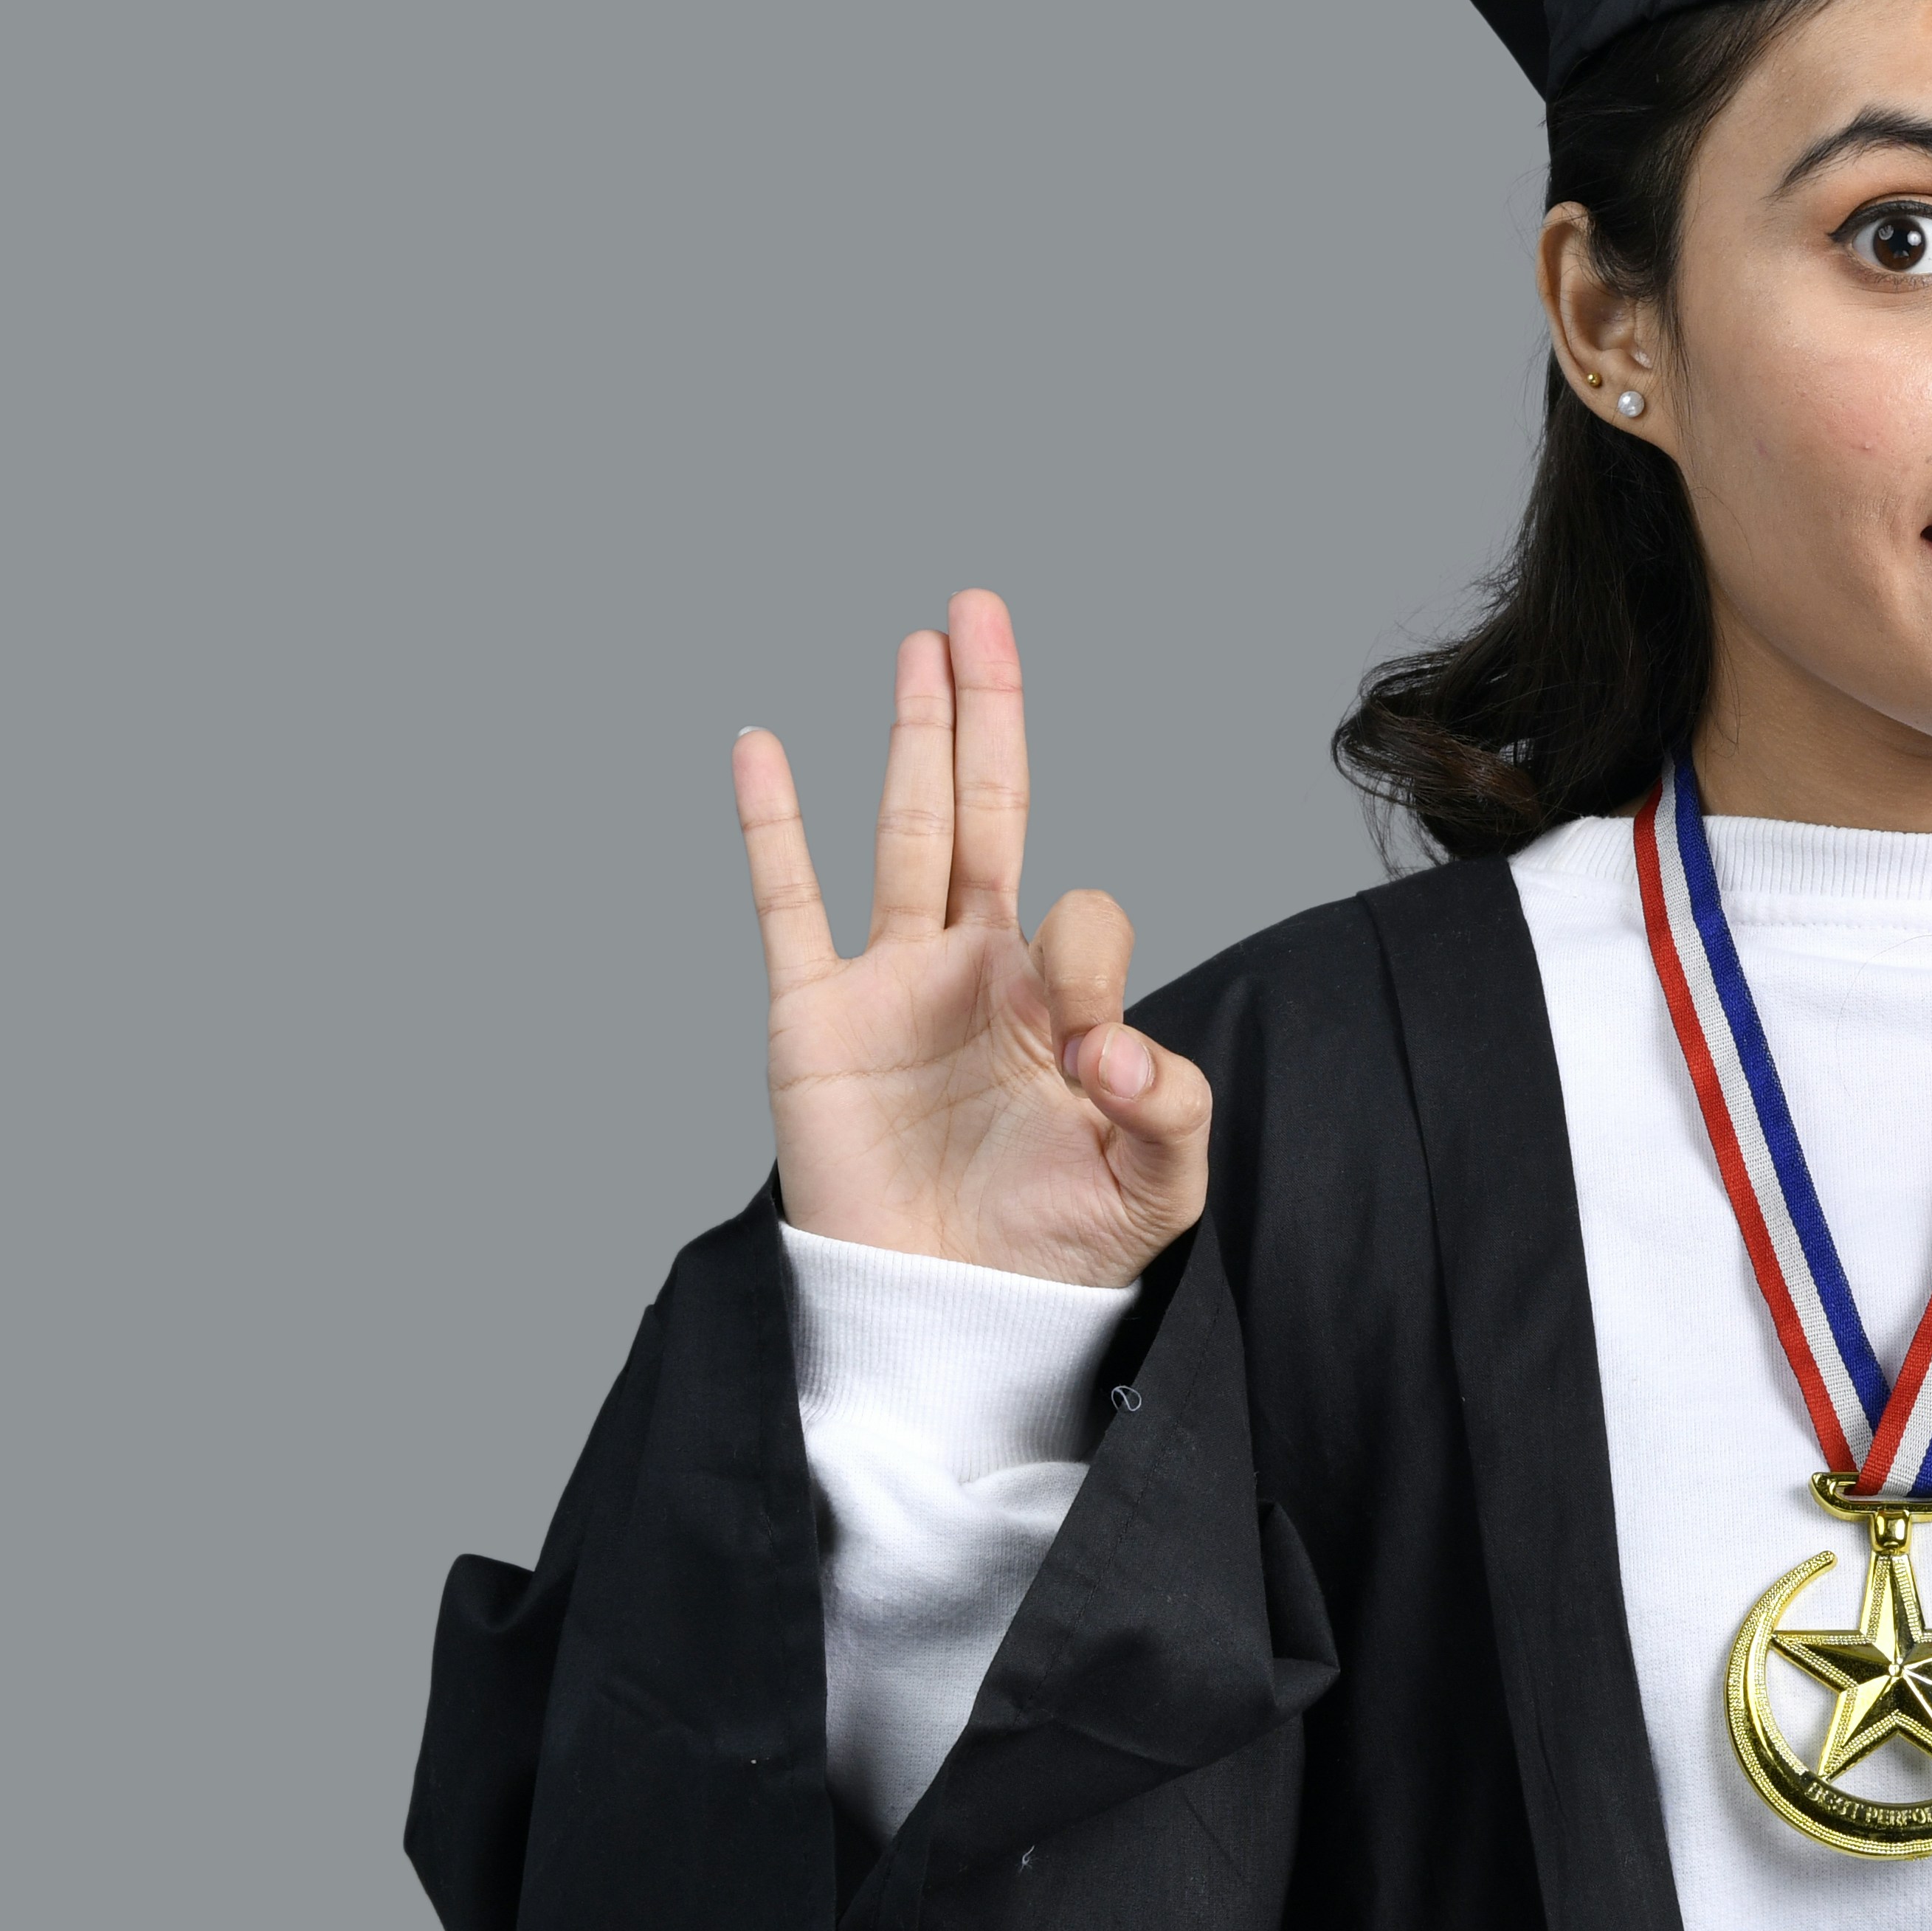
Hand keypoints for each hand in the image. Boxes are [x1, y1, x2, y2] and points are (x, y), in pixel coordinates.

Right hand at [732, 591, 1212, 1286]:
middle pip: (984, 807)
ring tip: (927, 641)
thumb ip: (1168, 1107)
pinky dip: (771, 826)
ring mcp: (890, 985)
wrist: (952, 1320)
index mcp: (1058, 998)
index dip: (1094, 955)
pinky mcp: (814, 1020)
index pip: (1082, 916)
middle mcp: (973, 968)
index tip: (1095, 1060)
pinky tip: (763, 748)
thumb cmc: (1054, 1252)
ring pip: (904, 829)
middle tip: (982, 610)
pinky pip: (787, 904)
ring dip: (913, 735)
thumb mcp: (1155, 1186)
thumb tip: (1111, 1043)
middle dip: (988, 710)